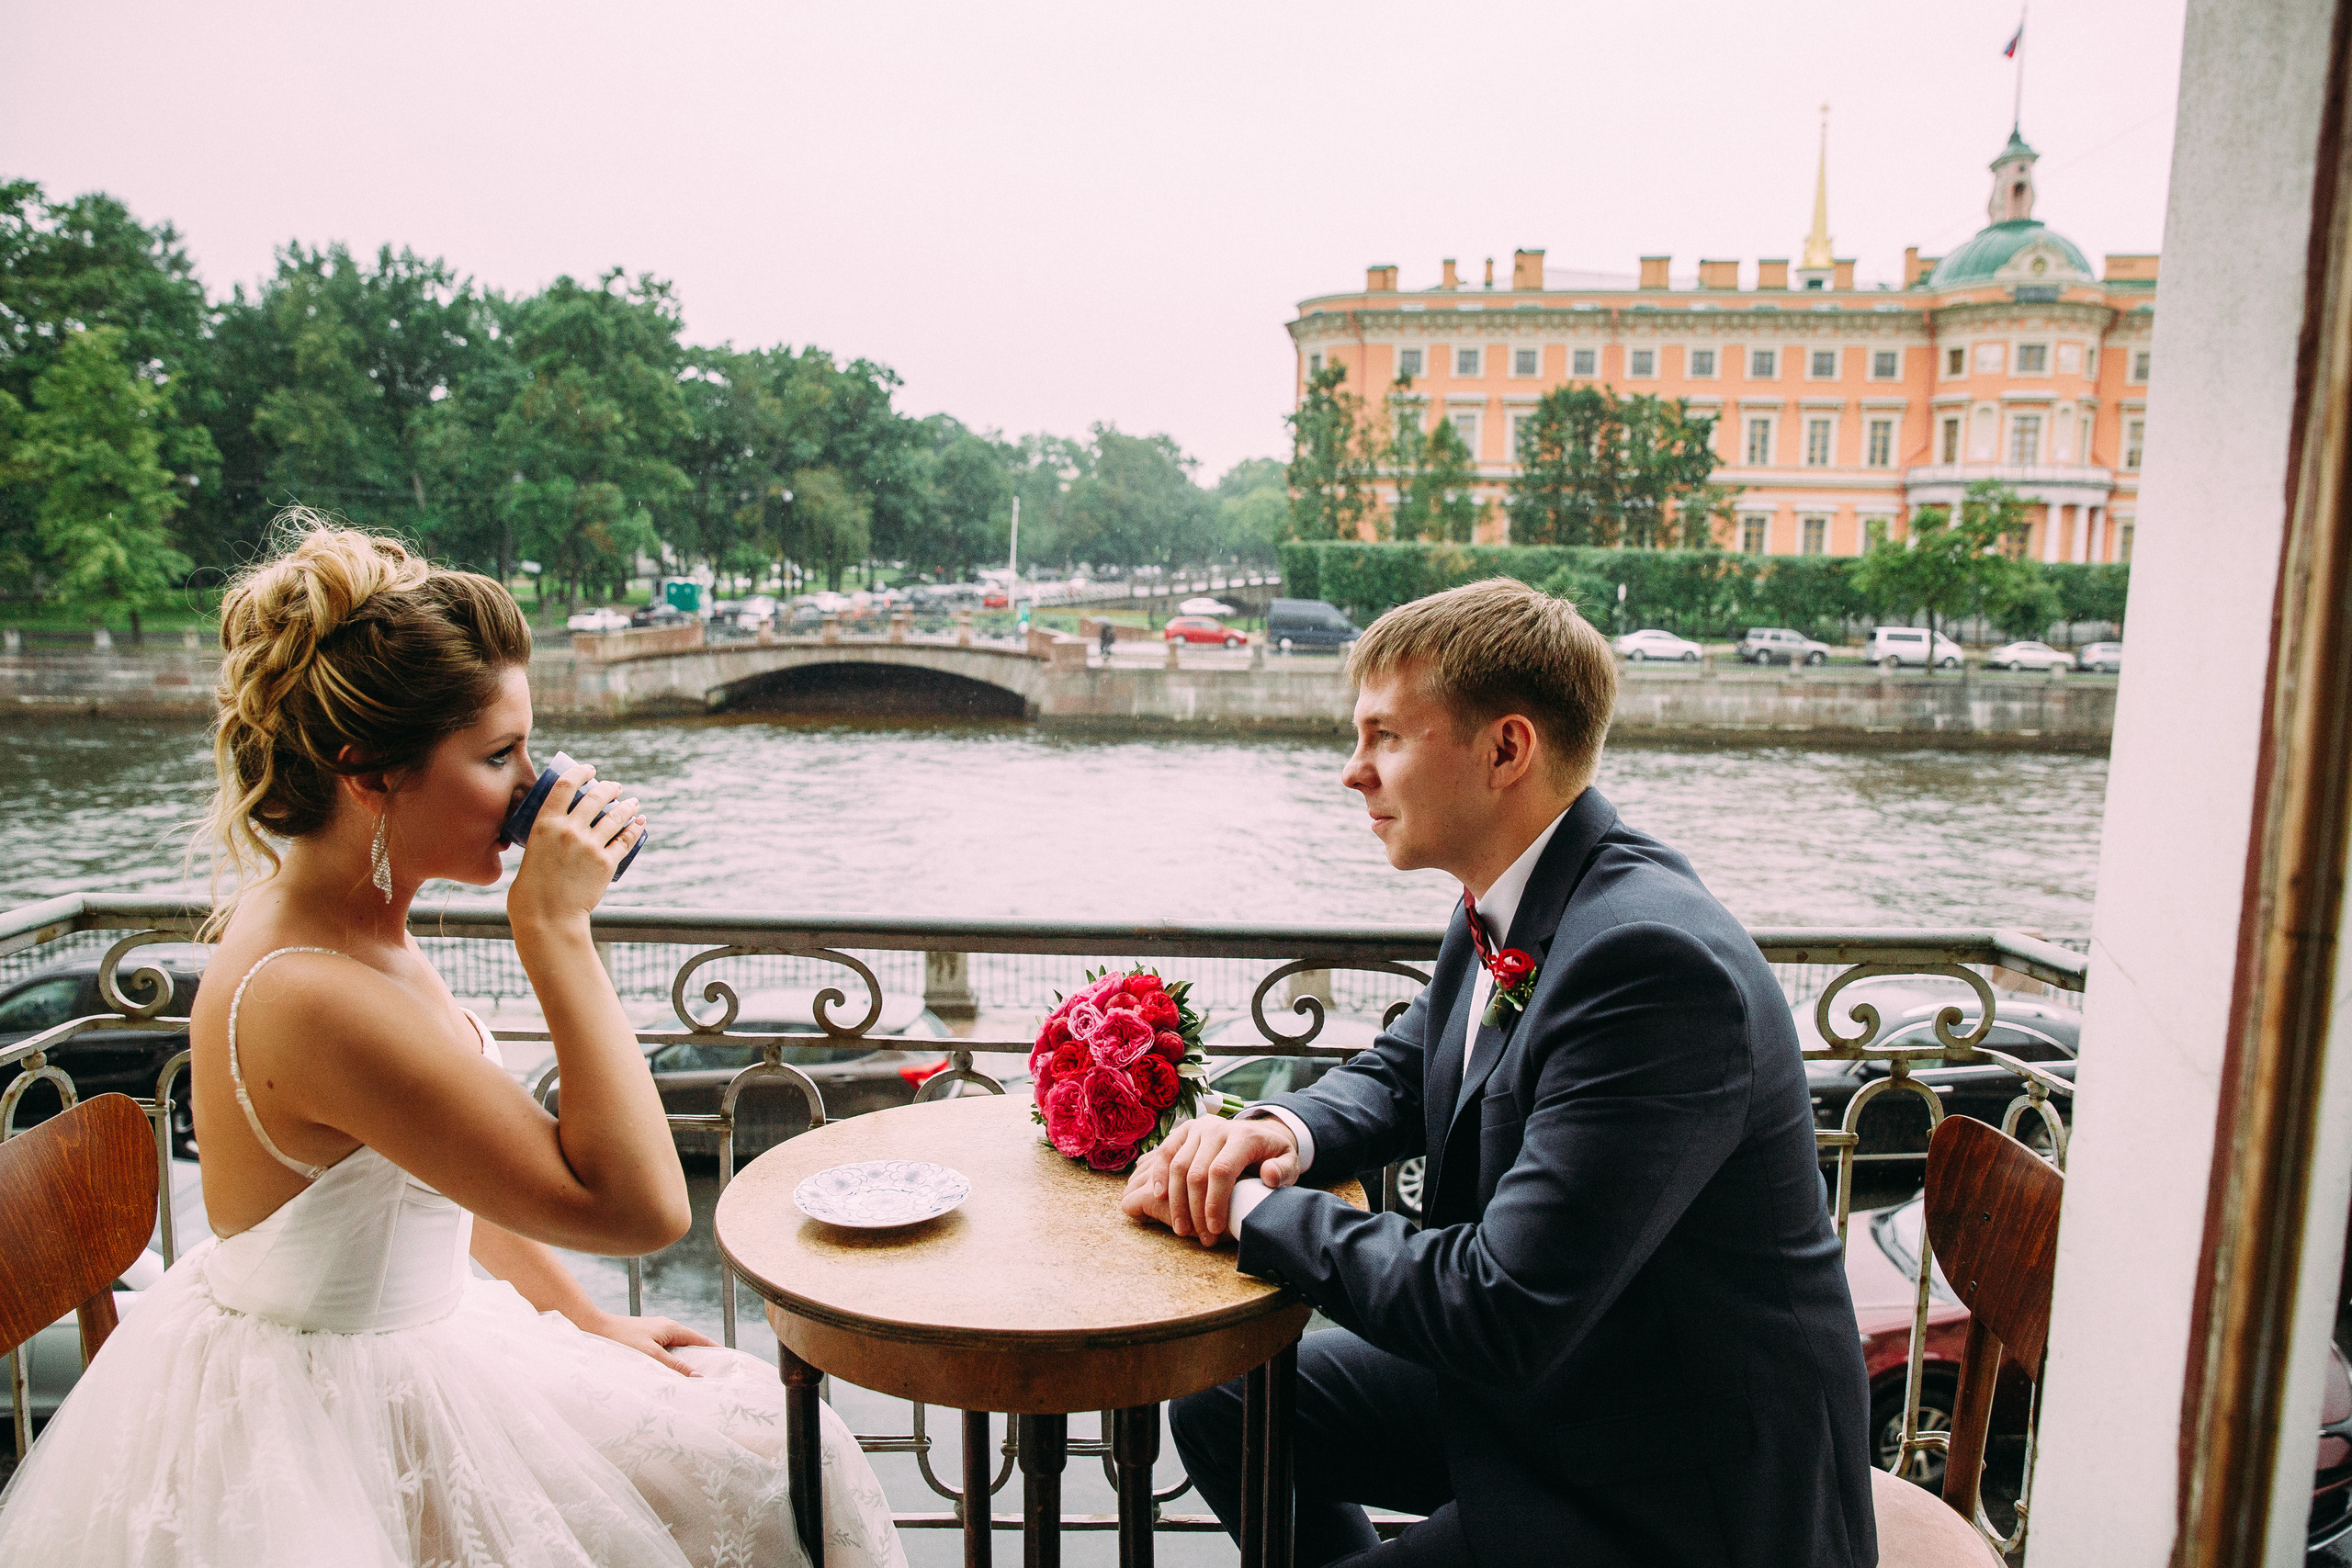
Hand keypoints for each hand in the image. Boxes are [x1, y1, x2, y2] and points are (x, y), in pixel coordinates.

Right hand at [506, 764, 646, 929]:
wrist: (547, 917)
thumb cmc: (532, 889)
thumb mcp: (532, 852)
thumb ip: (545, 838)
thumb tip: (555, 830)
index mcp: (545, 824)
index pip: (565, 785)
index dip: (580, 772)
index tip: (590, 770)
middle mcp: (569, 830)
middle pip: (595, 797)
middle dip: (609, 787)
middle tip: (615, 787)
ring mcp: (589, 846)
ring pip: (615, 816)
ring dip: (628, 806)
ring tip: (633, 803)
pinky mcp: (606, 863)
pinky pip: (625, 840)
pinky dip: (635, 829)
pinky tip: (639, 823)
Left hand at [579, 1310, 714, 1374]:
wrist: (594, 1328)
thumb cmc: (621, 1341)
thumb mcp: (650, 1356)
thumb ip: (674, 1367)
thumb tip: (698, 1376)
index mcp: (672, 1328)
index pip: (701, 1340)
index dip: (715, 1352)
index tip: (728, 1365)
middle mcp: (666, 1327)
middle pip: (691, 1344)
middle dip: (702, 1359)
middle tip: (713, 1377)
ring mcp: (655, 1332)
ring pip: (677, 1349)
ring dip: (685, 1362)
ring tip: (693, 1379)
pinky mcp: (645, 1339)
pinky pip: (665, 1351)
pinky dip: (672, 1361)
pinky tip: (669, 1373)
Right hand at [1120, 1116, 1298, 1244]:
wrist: (1260, 1133)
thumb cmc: (1272, 1156)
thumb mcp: (1289, 1162)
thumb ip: (1283, 1171)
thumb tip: (1269, 1176)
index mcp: (1244, 1137)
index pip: (1222, 1170)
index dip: (1215, 1203)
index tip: (1214, 1229)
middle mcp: (1218, 1128)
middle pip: (1196, 1172)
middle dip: (1195, 1210)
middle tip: (1202, 1237)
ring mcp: (1198, 1128)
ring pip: (1177, 1165)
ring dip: (1176, 1201)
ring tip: (1182, 1229)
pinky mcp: (1184, 1131)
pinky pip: (1165, 1153)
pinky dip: (1159, 1175)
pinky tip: (1160, 1198)